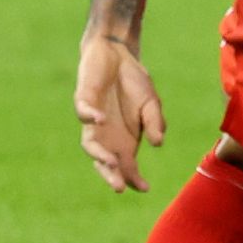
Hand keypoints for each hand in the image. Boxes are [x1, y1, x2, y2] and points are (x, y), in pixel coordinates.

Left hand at [74, 33, 166, 191]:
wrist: (117, 54)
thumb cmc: (134, 82)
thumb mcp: (152, 103)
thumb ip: (155, 122)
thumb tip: (158, 143)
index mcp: (126, 138)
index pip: (127, 165)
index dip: (134, 178)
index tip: (144, 189)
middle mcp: (107, 134)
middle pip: (105, 162)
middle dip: (111, 175)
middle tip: (119, 188)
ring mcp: (94, 120)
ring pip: (90, 144)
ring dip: (99, 155)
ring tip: (110, 162)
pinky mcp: (84, 101)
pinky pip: (84, 114)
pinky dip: (90, 118)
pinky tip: (101, 119)